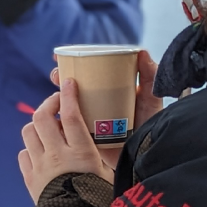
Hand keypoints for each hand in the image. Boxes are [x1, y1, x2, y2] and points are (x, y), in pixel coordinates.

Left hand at [18, 78, 113, 203]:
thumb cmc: (99, 199)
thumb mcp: (108, 173)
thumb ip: (103, 153)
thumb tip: (114, 137)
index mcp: (81, 153)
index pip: (72, 116)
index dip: (68, 95)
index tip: (69, 83)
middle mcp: (58, 156)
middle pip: (43, 118)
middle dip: (49, 104)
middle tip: (57, 102)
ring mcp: (41, 166)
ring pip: (29, 132)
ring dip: (38, 125)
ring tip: (50, 128)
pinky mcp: (30, 179)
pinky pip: (23, 154)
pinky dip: (31, 149)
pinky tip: (42, 152)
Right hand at [50, 49, 162, 167]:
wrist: (144, 154)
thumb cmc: (150, 125)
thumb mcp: (151, 99)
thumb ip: (150, 77)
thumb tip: (141, 52)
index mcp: (110, 91)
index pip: (89, 74)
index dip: (74, 64)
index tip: (60, 56)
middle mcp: (97, 103)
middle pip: (74, 87)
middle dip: (61, 78)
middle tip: (58, 75)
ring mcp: (90, 120)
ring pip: (68, 105)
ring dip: (58, 97)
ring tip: (56, 93)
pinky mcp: (85, 135)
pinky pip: (69, 126)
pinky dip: (60, 119)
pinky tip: (54, 113)